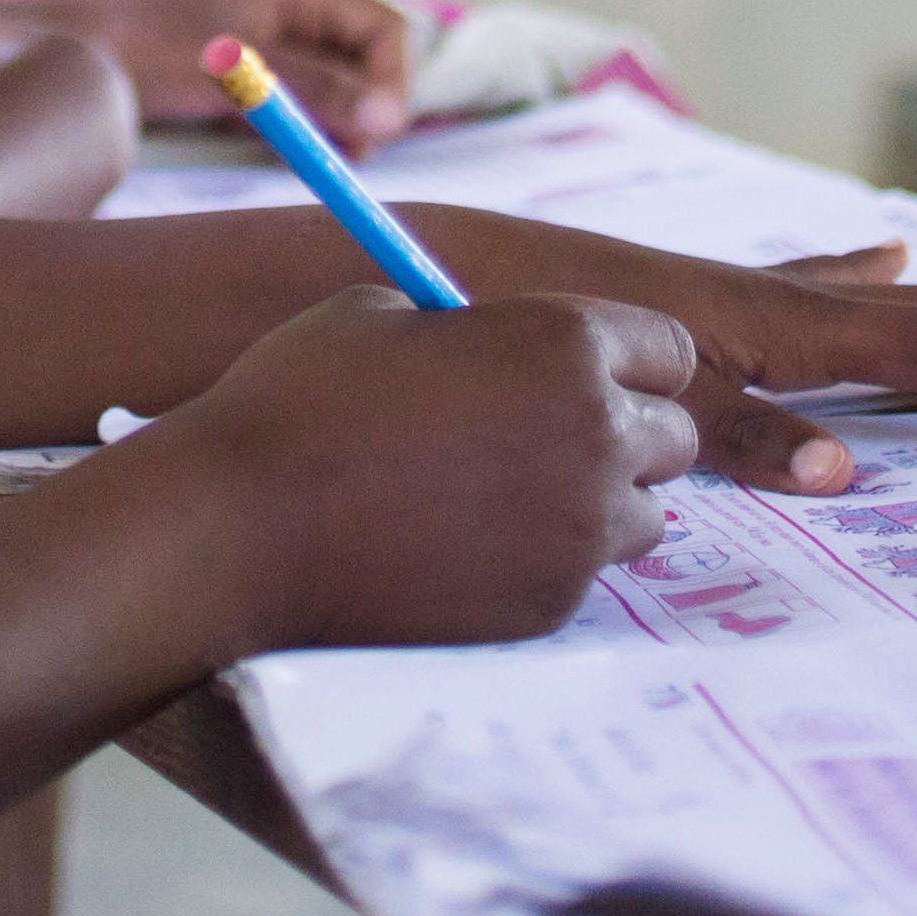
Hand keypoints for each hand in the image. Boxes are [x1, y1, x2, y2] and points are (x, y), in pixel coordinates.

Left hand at [68, 0, 415, 149]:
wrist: (77, 55)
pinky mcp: (250, 67)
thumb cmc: (152, 50)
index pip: (383, 30)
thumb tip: (389, 119)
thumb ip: (316, 91)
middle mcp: (293, 2)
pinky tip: (260, 139)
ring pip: (333, 86)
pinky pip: (297, 100)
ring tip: (299, 149)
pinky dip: (293, 125)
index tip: (376, 134)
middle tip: (344, 156)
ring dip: (327, 122)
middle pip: (364, 60)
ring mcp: (272, 33)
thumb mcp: (241, 73)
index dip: (390, 83)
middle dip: (361, 108)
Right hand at [147, 287, 695, 652]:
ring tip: (506, 494)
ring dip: (598, 502)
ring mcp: (581, 532)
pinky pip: (583, 574)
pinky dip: (545, 560)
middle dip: (623, 432)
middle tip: (542, 437)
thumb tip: (496, 336)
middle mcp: (598, 436)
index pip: (668, 350)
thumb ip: (470, 324)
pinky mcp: (551, 605)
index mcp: (566, 343)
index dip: (627, 359)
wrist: (243, 525)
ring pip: (643, 514)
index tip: (586, 373)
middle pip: (673, 437)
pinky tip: (467, 546)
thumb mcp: (383, 310)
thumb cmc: (300, 399)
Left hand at [439, 218, 916, 486]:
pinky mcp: (707, 294)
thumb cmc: (548, 345)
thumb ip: (748, 439)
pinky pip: (816, 285)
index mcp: (780, 326)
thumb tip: (848, 469)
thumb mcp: (652, 402)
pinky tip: (884, 253)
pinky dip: (864, 278)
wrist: (454, 276)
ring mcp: (746, 293)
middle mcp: (777, 299)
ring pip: (890, 301)